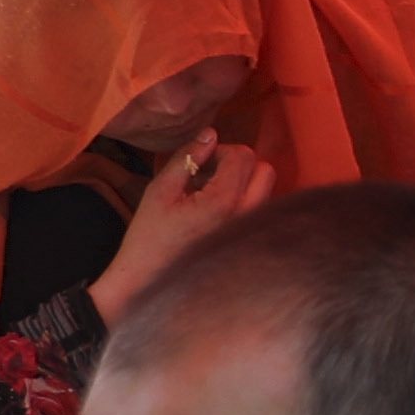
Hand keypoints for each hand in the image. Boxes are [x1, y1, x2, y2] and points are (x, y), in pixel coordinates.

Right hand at [98, 129, 276, 313]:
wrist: (149, 280)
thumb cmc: (150, 236)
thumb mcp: (160, 190)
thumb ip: (186, 157)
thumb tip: (210, 134)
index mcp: (225, 201)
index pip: (244, 155)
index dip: (219, 150)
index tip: (197, 164)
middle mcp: (247, 216)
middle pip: (264, 169)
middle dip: (238, 164)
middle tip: (206, 174)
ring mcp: (251, 231)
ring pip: (265, 190)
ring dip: (243, 182)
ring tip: (207, 194)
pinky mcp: (249, 242)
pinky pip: (259, 209)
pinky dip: (243, 201)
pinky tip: (215, 212)